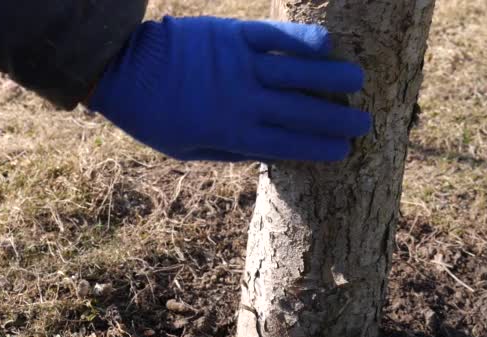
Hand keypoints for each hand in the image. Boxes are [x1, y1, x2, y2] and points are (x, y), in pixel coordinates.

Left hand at [88, 16, 371, 161]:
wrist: (121, 70)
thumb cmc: (152, 115)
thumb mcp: (186, 148)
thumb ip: (229, 149)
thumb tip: (269, 151)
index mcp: (230, 132)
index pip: (286, 143)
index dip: (318, 147)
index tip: (344, 150)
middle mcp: (242, 100)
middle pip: (299, 111)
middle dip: (335, 118)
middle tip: (365, 122)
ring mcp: (238, 65)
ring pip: (295, 73)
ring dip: (330, 78)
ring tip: (359, 82)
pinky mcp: (231, 35)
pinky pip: (273, 37)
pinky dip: (301, 40)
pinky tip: (328, 44)